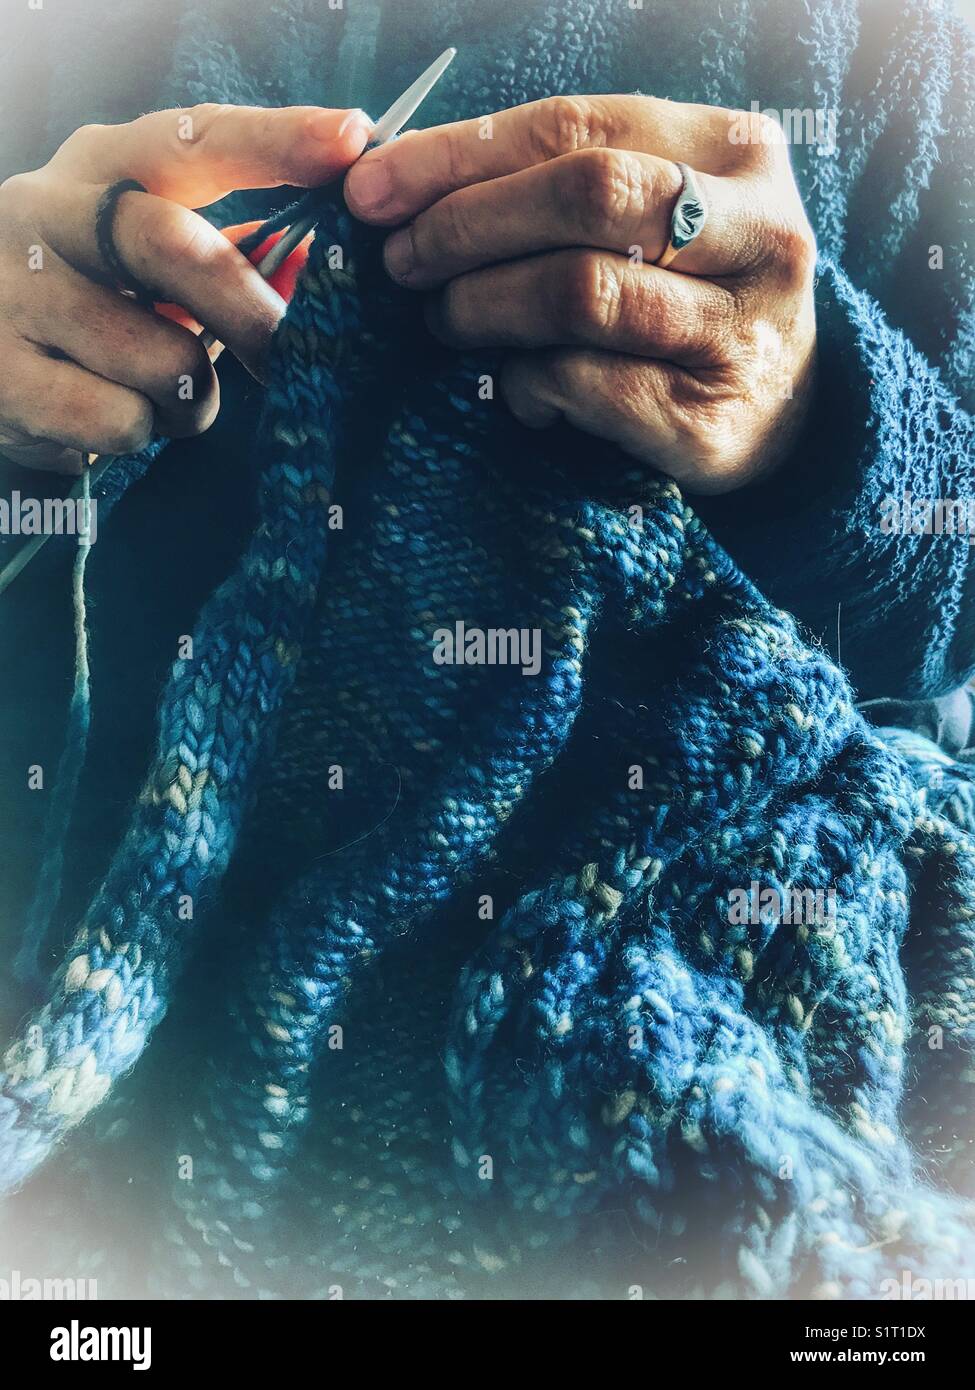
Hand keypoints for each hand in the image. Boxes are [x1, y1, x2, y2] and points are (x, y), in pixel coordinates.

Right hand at [0, 104, 371, 473]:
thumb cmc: (91, 305)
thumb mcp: (147, 262)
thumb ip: (228, 257)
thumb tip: (317, 268)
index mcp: (100, 166)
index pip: (193, 139)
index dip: (275, 141)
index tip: (350, 140)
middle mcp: (46, 210)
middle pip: (176, 250)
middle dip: (250, 314)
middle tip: (293, 355)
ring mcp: (15, 292)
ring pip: (164, 363)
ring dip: (193, 400)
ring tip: (160, 396)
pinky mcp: (0, 374)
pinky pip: (121, 420)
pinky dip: (139, 433)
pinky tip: (107, 416)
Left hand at [344, 95, 816, 494]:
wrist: (782, 415)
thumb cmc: (688, 298)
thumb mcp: (652, 217)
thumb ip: (559, 185)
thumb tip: (401, 184)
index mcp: (738, 152)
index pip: (579, 127)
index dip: (462, 154)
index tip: (374, 189)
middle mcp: (760, 234)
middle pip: (587, 196)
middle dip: (469, 225)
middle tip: (403, 262)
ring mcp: (741, 332)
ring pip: (582, 292)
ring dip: (486, 306)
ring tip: (447, 320)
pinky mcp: (709, 420)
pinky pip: (584, 385)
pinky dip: (527, 384)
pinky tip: (518, 389)